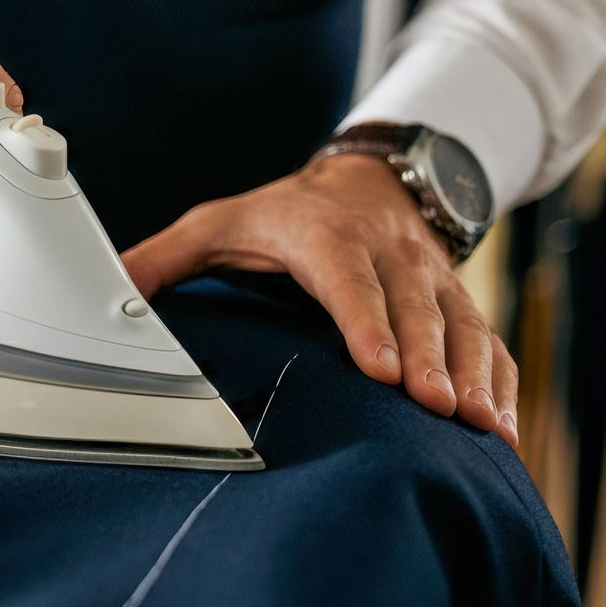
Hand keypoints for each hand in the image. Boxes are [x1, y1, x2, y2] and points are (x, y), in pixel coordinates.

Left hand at [122, 155, 518, 446]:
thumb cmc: (282, 215)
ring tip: (479, 427)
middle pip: (413, 309)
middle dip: (428, 359)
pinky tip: (502, 425)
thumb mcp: (216, 224)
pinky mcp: (457, 301)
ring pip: (461, 326)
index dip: (366, 322)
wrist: (368, 180)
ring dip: (473, 375)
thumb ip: (160, 260)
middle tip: (436, 407)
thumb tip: (103, 292)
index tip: (380, 367)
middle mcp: (388, 256)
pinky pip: (488, 341)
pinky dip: (500, 381)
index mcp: (325, 238)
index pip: (347, 281)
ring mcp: (430, 279)